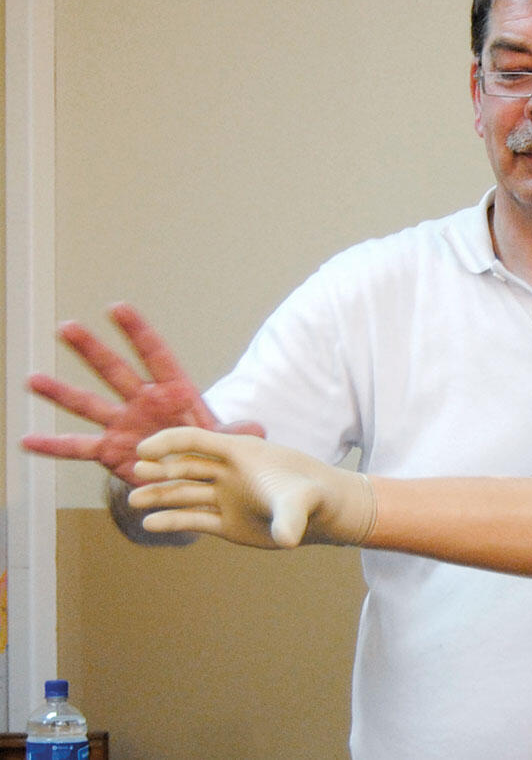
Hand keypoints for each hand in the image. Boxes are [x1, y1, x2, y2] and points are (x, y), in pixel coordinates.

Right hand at [21, 303, 263, 485]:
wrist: (195, 474)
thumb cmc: (213, 447)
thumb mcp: (229, 442)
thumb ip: (236, 436)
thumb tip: (256, 431)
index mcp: (176, 391)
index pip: (155, 355)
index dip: (138, 332)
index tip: (117, 306)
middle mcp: (144, 402)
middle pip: (115, 371)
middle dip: (92, 350)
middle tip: (66, 327)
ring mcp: (124, 425)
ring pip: (88, 405)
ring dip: (61, 393)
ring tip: (32, 380)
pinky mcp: (111, 451)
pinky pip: (77, 448)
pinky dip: (53, 446)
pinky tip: (26, 440)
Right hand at [130, 427, 375, 548]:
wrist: (324, 515)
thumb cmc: (314, 497)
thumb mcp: (301, 502)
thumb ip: (289, 517)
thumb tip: (287, 539)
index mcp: (240, 453)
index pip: (196, 441)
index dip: (168, 442)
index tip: (142, 450)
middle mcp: (228, 473)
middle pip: (185, 466)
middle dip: (160, 469)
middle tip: (135, 474)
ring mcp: (225, 497)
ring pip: (184, 493)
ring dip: (159, 495)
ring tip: (134, 500)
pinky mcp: (225, 522)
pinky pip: (193, 519)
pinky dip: (172, 520)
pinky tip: (150, 522)